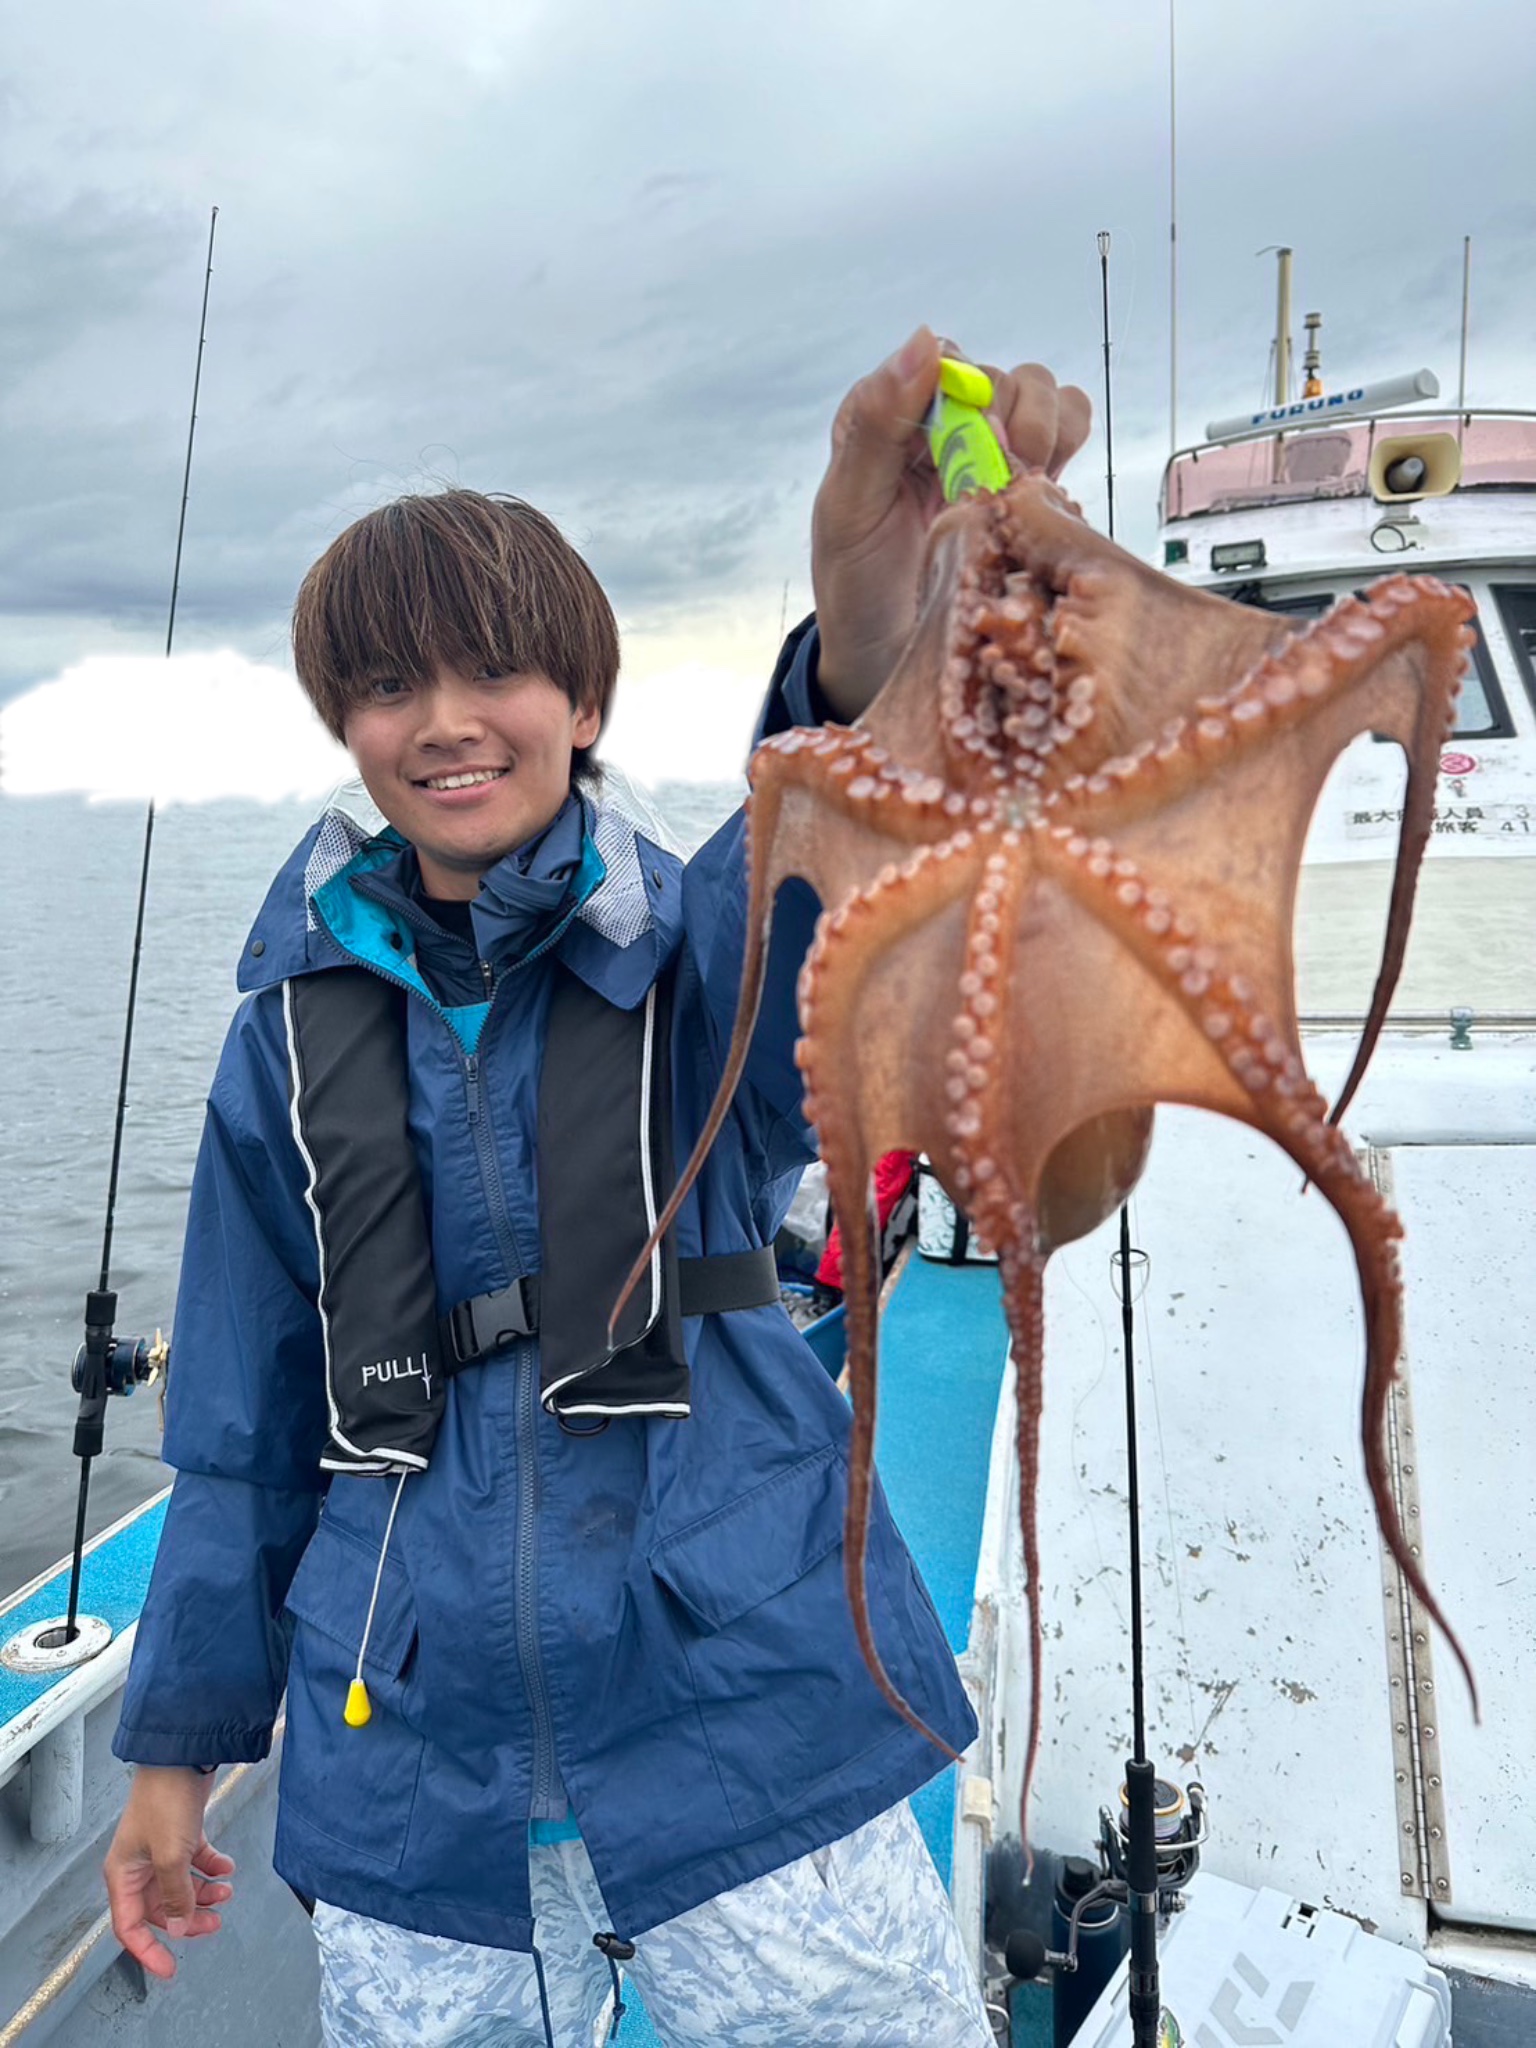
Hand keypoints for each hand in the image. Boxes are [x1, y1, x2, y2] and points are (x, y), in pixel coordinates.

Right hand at [104, 1767, 234, 1979]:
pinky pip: (194, 1861)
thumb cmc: (166, 1800)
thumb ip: (175, 1896)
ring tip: (227, 1892)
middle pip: (160, 1908)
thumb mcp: (171, 1855)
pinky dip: (211, 1867)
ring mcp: (159, 1848)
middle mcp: (138, 1864)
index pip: (129, 1927)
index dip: (148, 1951)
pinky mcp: (180, 1832)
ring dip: (203, 1893)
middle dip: (188, 1919)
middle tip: (215, 1924)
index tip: (169, 1970)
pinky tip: (227, 1866)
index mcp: (123, 1874)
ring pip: (180, 1885)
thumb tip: (180, 1929)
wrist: (181, 1755)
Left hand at [810, 326, 1091, 718]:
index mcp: (891, 420)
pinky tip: (1042, 492)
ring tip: (1020, 487)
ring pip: (1048, 397)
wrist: (889, 663)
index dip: (968, 392)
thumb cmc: (858, 589)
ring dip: (1045, 433)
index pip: (948, 360)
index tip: (967, 446)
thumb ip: (876, 424)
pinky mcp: (1030, 489)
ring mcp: (992, 457)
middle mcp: (945, 429)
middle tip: (995, 482)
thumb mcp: (850, 509)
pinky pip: (1072, 433)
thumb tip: (922, 339)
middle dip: (1011, 423)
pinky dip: (1069, 450)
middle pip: (1007, 378)